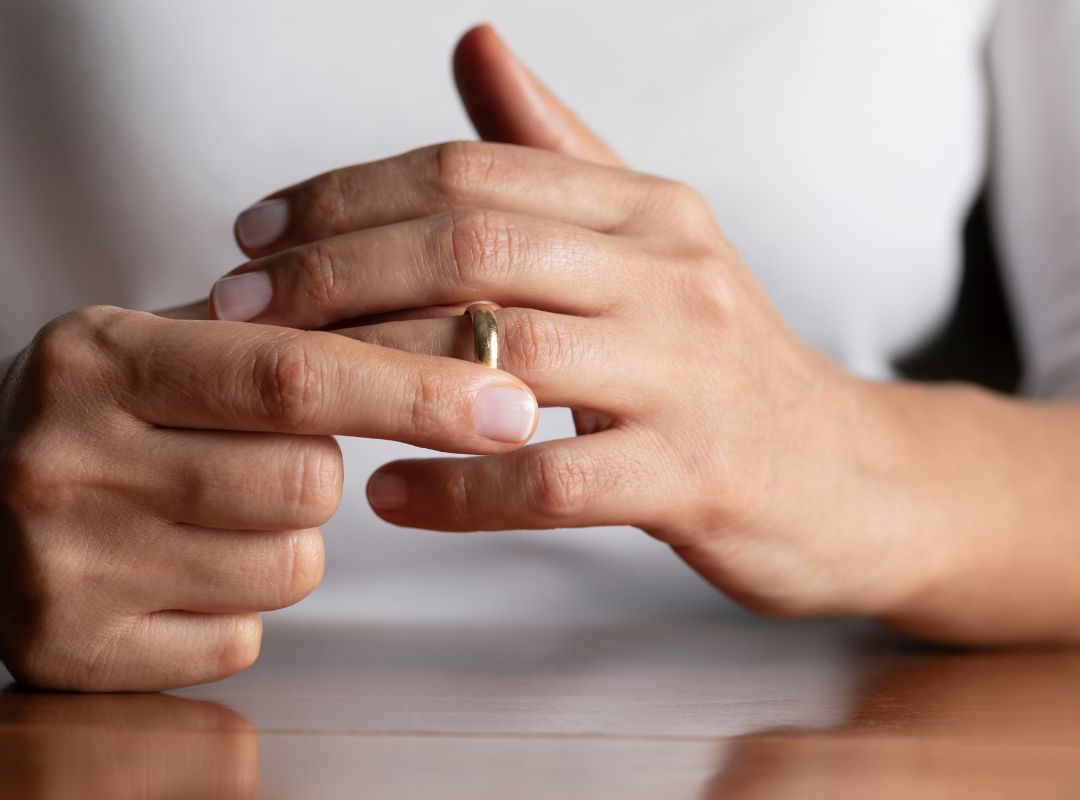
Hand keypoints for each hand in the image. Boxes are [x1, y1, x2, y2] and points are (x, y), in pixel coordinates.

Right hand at [0, 305, 537, 689]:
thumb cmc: (97, 402)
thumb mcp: (163, 337)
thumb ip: (293, 335)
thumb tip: (462, 338)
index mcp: (97, 355)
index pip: (292, 374)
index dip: (415, 390)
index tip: (510, 404)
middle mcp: (64, 459)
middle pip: (304, 484)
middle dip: (322, 471)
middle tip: (267, 450)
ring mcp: (61, 568)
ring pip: (285, 567)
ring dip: (284, 538)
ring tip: (209, 504)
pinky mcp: (72, 655)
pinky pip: (239, 640)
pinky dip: (236, 604)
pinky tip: (174, 565)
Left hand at [209, 26, 910, 619]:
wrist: (848, 476)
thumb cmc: (717, 363)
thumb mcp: (650, 241)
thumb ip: (558, 151)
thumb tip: (474, 43)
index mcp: (646, 208)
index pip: (469, 176)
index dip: (345, 197)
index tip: (253, 237)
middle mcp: (670, 271)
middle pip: (472, 248)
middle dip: (333, 273)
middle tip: (234, 308)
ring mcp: (689, 373)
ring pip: (503, 353)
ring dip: (374, 371)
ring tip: (285, 389)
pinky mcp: (697, 476)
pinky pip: (551, 478)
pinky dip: (456, 489)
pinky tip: (384, 494)